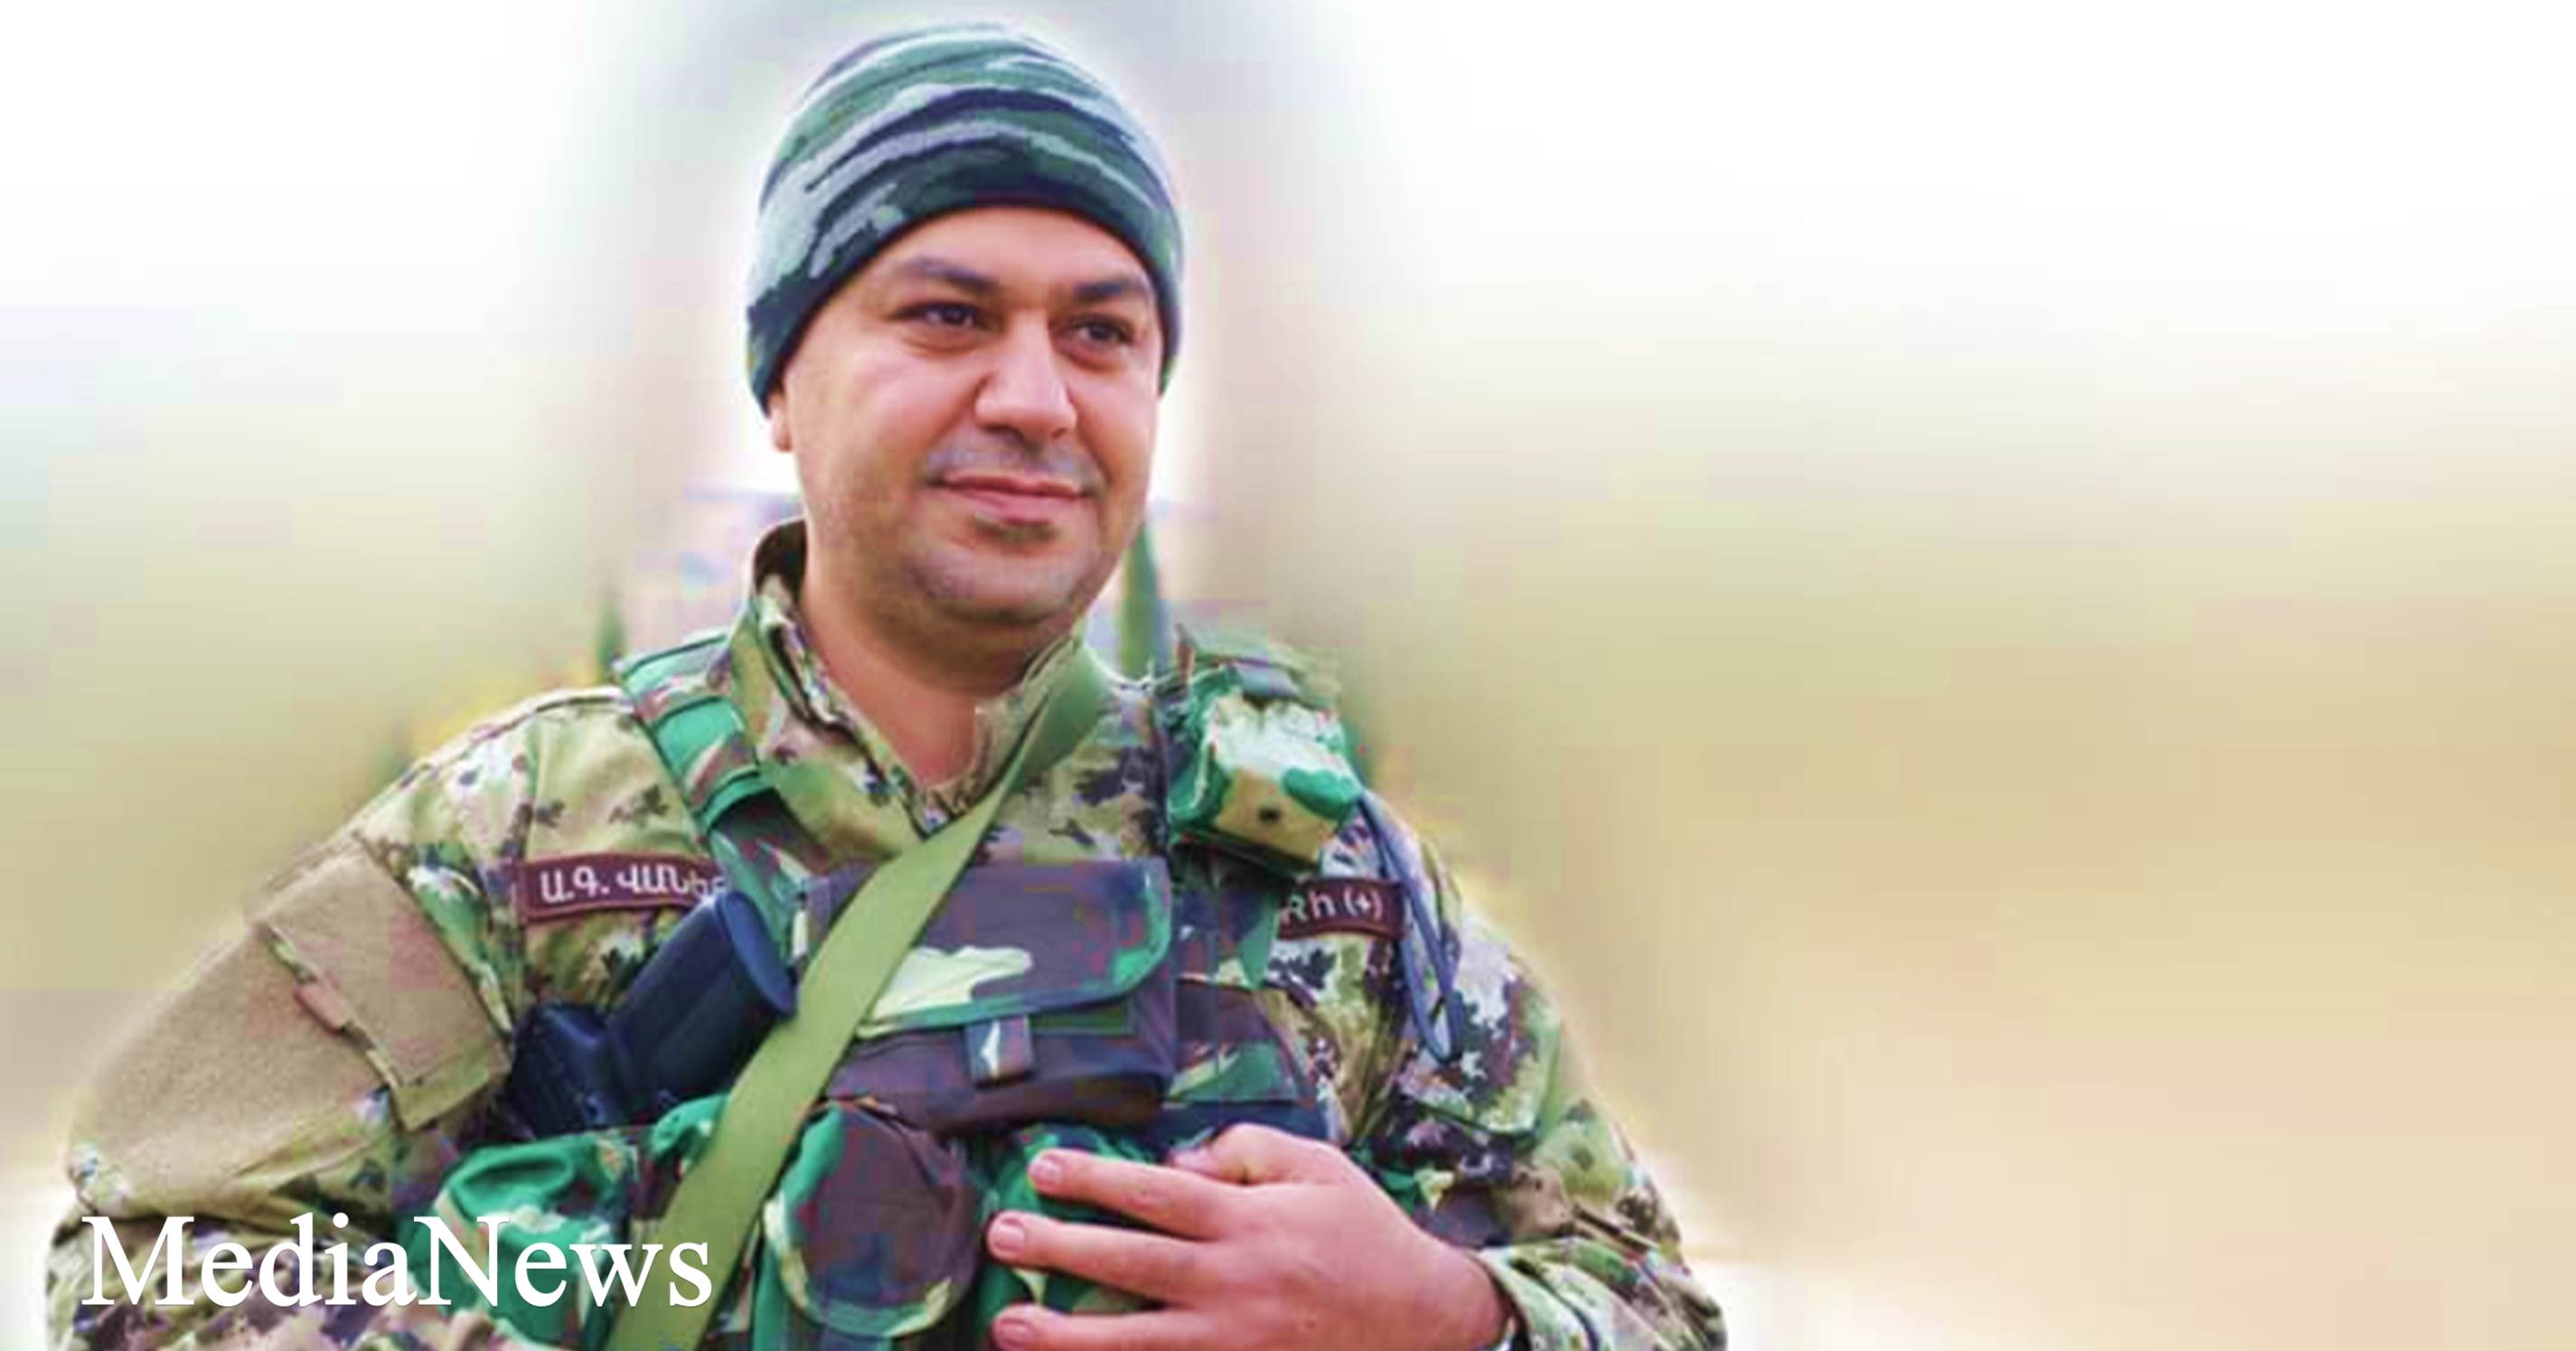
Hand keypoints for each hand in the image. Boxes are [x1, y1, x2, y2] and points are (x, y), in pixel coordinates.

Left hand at [983, 1123, 1510, 1350]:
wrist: (1422, 1320)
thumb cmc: (1363, 1233)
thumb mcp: (1318, 1167)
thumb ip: (1244, 1150)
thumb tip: (1175, 1164)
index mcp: (1252, 1221)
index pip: (1157, 1194)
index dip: (1094, 1179)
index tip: (1041, 1167)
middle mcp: (1236, 1282)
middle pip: (1131, 1262)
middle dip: (1059, 1247)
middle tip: (1000, 1235)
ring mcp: (1234, 1341)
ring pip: (1136, 1341)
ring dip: (1067, 1334)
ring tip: (1009, 1324)